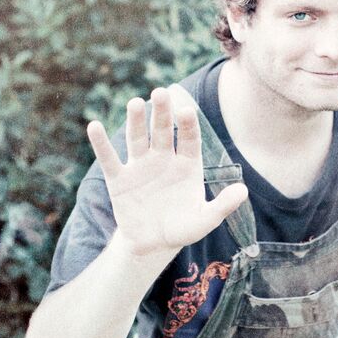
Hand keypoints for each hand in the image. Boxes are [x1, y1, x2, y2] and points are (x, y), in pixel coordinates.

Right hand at [86, 87, 247, 257]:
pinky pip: (109, 159)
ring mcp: (140, 166)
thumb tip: (244, 191)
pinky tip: (94, 126)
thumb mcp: (204, 220)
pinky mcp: (119, 179)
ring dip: (136, 121)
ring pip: (138, 138)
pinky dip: (101, 143)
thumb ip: (222, 206)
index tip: (187, 110)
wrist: (153, 245)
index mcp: (187, 164)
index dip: (188, 125)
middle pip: (163, 131)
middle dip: (162, 112)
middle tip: (160, 93)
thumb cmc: (182, 229)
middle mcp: (164, 158)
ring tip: (135, 103)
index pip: (189, 139)